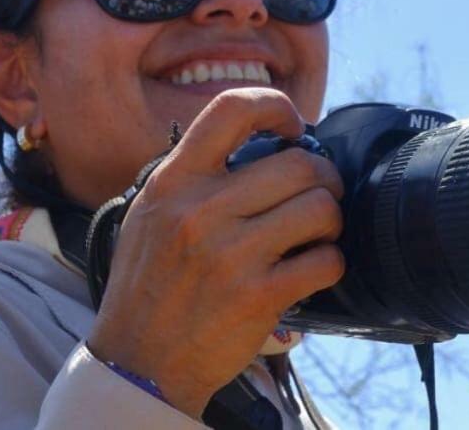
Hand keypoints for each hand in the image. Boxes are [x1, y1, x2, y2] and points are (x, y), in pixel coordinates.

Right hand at [86, 88, 344, 418]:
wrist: (138, 362)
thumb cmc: (148, 284)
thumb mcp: (150, 212)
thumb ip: (194, 174)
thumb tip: (258, 140)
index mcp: (175, 181)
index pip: (232, 109)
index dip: (276, 107)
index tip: (293, 127)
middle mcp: (201, 211)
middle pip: (300, 164)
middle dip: (324, 177)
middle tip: (321, 192)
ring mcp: (232, 254)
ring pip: (321, 208)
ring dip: (330, 220)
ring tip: (316, 233)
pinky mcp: (259, 296)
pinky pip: (325, 261)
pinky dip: (329, 264)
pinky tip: (310, 269)